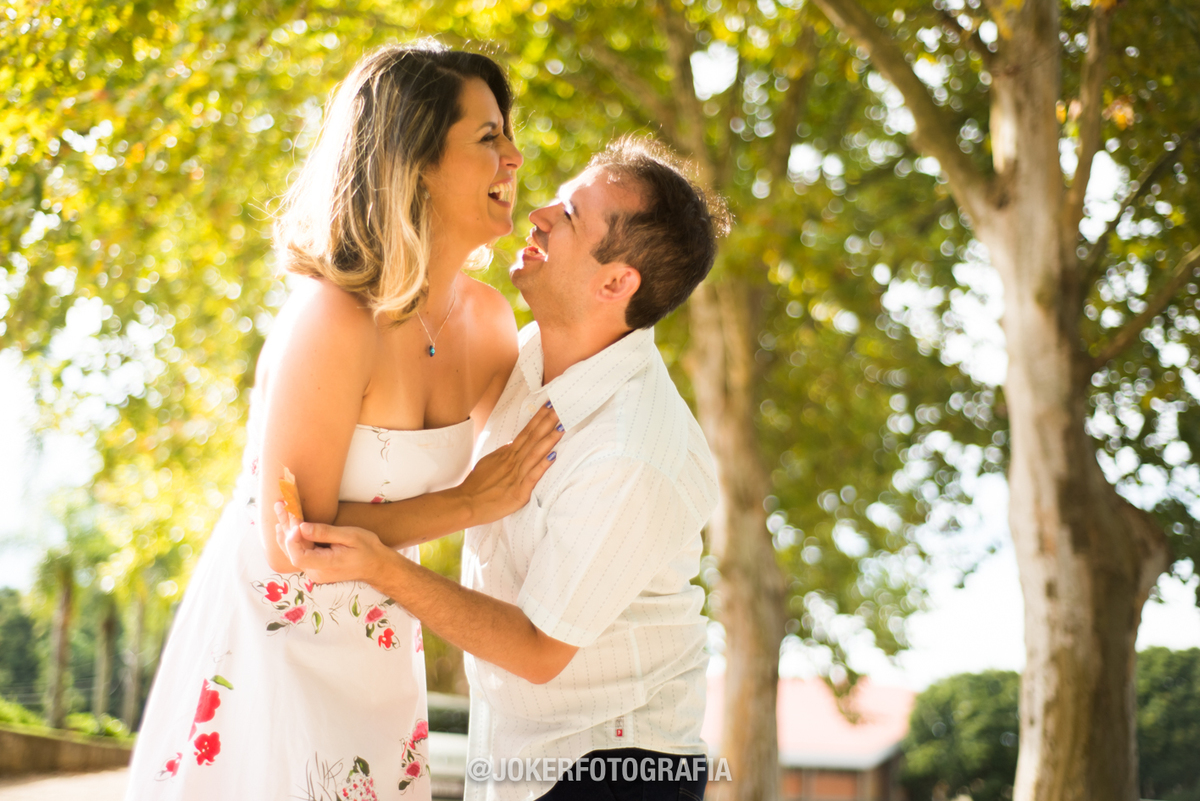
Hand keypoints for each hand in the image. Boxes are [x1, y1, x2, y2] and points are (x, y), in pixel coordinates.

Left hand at [275, 501, 393, 584]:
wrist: (376, 565)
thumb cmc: (367, 549)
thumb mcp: (351, 537)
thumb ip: (325, 533)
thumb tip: (302, 527)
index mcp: (326, 565)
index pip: (299, 556)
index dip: (293, 539)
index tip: (297, 520)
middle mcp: (316, 572)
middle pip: (292, 552)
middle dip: (285, 527)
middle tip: (280, 505)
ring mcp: (314, 571)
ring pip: (292, 552)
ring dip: (285, 531)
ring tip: (279, 510)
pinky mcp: (315, 567)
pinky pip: (298, 552)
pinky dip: (292, 538)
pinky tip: (285, 526)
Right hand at [458, 402, 563, 525]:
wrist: (465, 504)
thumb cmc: (476, 486)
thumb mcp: (488, 463)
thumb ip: (502, 454)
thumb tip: (512, 444)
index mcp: (507, 455)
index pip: (526, 432)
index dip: (539, 419)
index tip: (549, 406)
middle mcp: (513, 461)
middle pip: (533, 438)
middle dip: (548, 422)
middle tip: (561, 407)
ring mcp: (516, 475)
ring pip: (535, 453)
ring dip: (549, 439)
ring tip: (562, 426)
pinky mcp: (518, 492)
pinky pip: (532, 476)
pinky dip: (543, 465)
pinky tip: (554, 456)